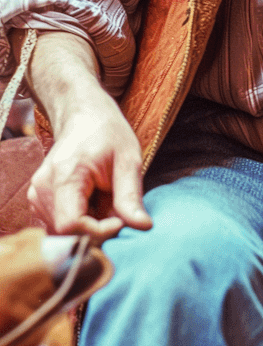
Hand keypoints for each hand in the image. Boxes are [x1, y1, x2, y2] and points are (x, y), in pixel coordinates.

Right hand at [19, 30, 152, 238]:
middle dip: (97, 228)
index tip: (121, 221)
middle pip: (67, 232)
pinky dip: (81, 218)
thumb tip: (143, 227)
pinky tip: (93, 200)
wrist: (83, 114)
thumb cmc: (107, 132)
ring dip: (90, 224)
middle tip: (117, 210)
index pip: (71, 225)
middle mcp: (42, 188)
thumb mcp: (127, 161)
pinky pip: (60, 222)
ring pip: (63, 231)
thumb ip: (131, 196)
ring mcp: (37, 193)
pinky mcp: (38, 198)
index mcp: (64, 175)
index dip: (98, 231)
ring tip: (105, 199)